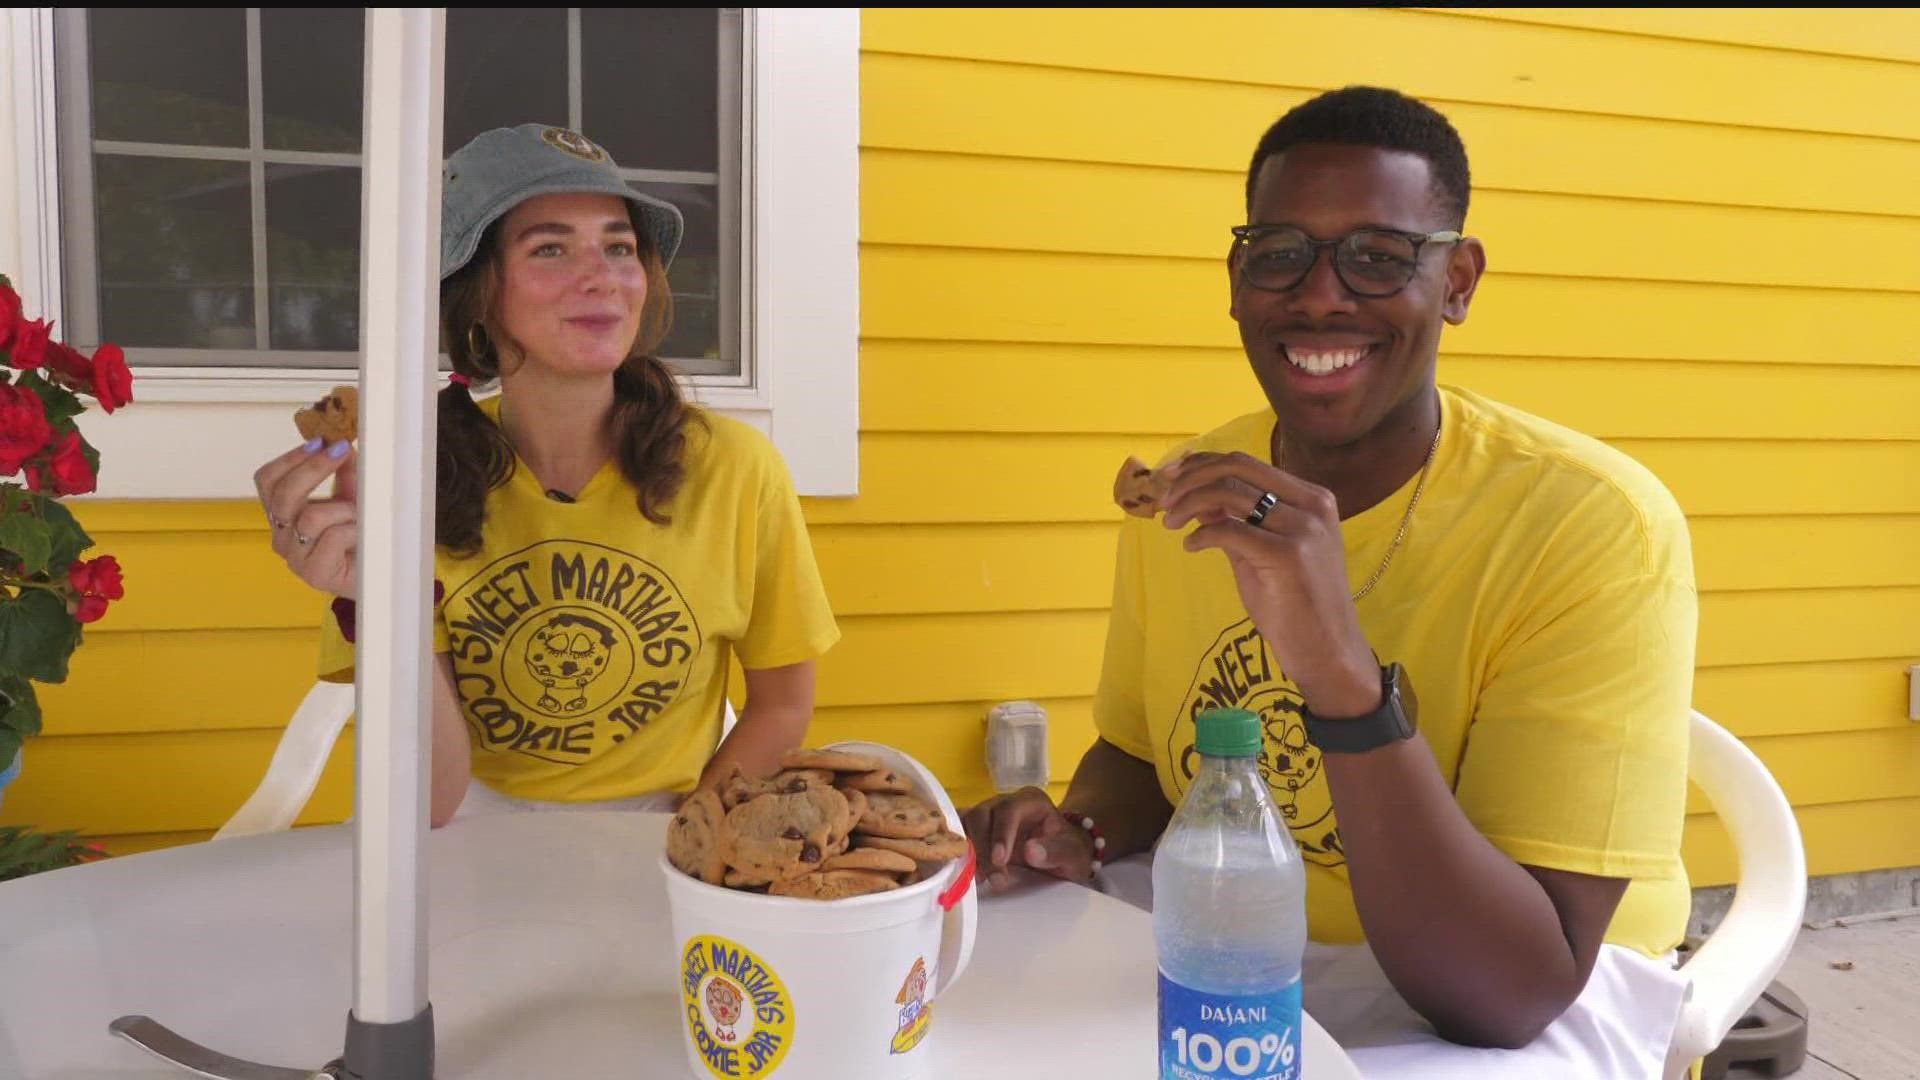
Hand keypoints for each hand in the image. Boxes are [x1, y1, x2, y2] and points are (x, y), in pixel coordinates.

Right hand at [252, 439, 358, 598]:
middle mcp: (282, 537)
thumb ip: (345, 472)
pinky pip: (332, 537)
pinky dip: (353, 529)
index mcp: (283, 516)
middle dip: (313, 468)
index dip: (290, 458)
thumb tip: (341, 443)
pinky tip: (363, 536)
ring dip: (343, 508)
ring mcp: (296, 559)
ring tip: (361, 516)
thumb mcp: (351, 497)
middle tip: (341, 451)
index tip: (319, 441)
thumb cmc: (362, 538)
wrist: (380, 577)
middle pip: (281, 494)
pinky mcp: (315, 575)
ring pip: (310, 517)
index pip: (267, 481)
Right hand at [961, 786, 1096, 892]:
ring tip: (979, 879)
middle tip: (994, 879)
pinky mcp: (976, 832)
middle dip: (985, 848)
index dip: (1002, 833)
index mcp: (1030, 801)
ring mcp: (987, 816)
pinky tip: (963, 871)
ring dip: (969, 852)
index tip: (1001, 860)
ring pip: (966, 824)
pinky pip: (959, 835)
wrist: (1061, 858)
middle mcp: (1004, 803)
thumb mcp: (1072, 854)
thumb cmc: (1068, 851)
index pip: (1010, 809)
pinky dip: (958, 852)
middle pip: (982, 815)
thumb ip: (1055, 851)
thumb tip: (1030, 851)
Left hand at [1159, 451, 1380, 717]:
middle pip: (1236, 466)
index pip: (1247, 463)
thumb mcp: (1264, 553)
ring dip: (1188, 504)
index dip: (1203, 463)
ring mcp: (1302, 528)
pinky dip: (1200, 535)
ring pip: (1228, 492)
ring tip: (1171, 524)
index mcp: (1312, 498)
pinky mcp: (1287, 555)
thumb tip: (1198, 497)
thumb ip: (1237, 521)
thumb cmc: (1297, 605)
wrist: (1328, 651)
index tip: (1172, 475)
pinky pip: (1228, 529)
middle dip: (1191, 477)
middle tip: (1165, 499)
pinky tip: (1192, 547)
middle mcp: (1311, 505)